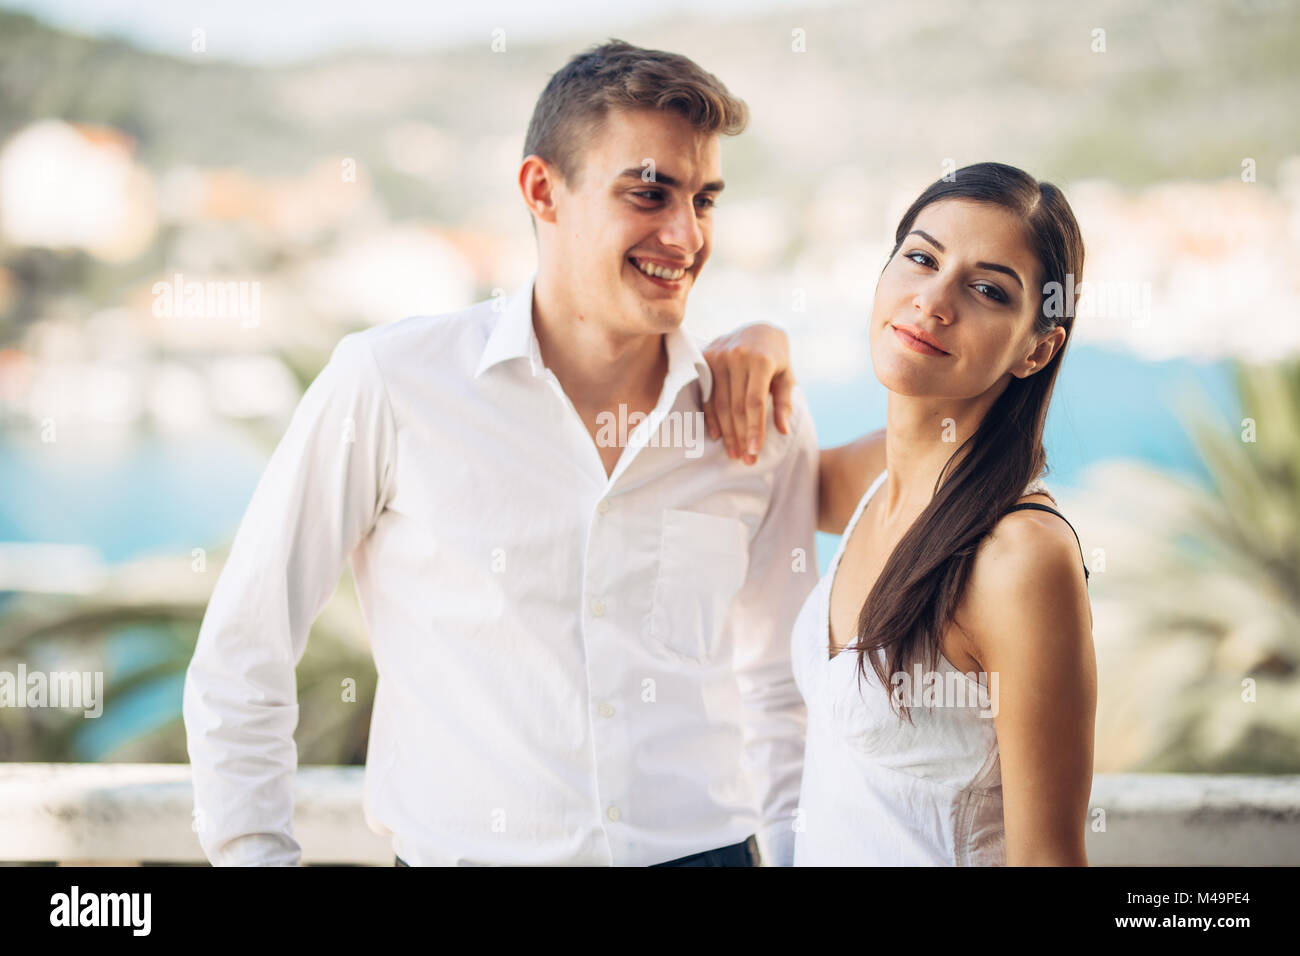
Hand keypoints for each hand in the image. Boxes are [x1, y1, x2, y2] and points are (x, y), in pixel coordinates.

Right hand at [701, 323, 794, 464]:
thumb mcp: (787, 375)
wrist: (756, 329)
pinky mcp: (705, 359)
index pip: (755, 402)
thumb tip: (782, 430)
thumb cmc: (776, 356)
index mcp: (761, 360)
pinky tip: (717, 435)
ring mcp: (718, 357)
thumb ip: (785, 401)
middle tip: (746, 459)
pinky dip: (711, 417)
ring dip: (726, 432)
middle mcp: (737, 357)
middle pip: (736, 406)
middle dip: (741, 435)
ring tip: (733, 453)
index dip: (754, 428)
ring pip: (720, 403)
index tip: (755, 451)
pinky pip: (706, 394)